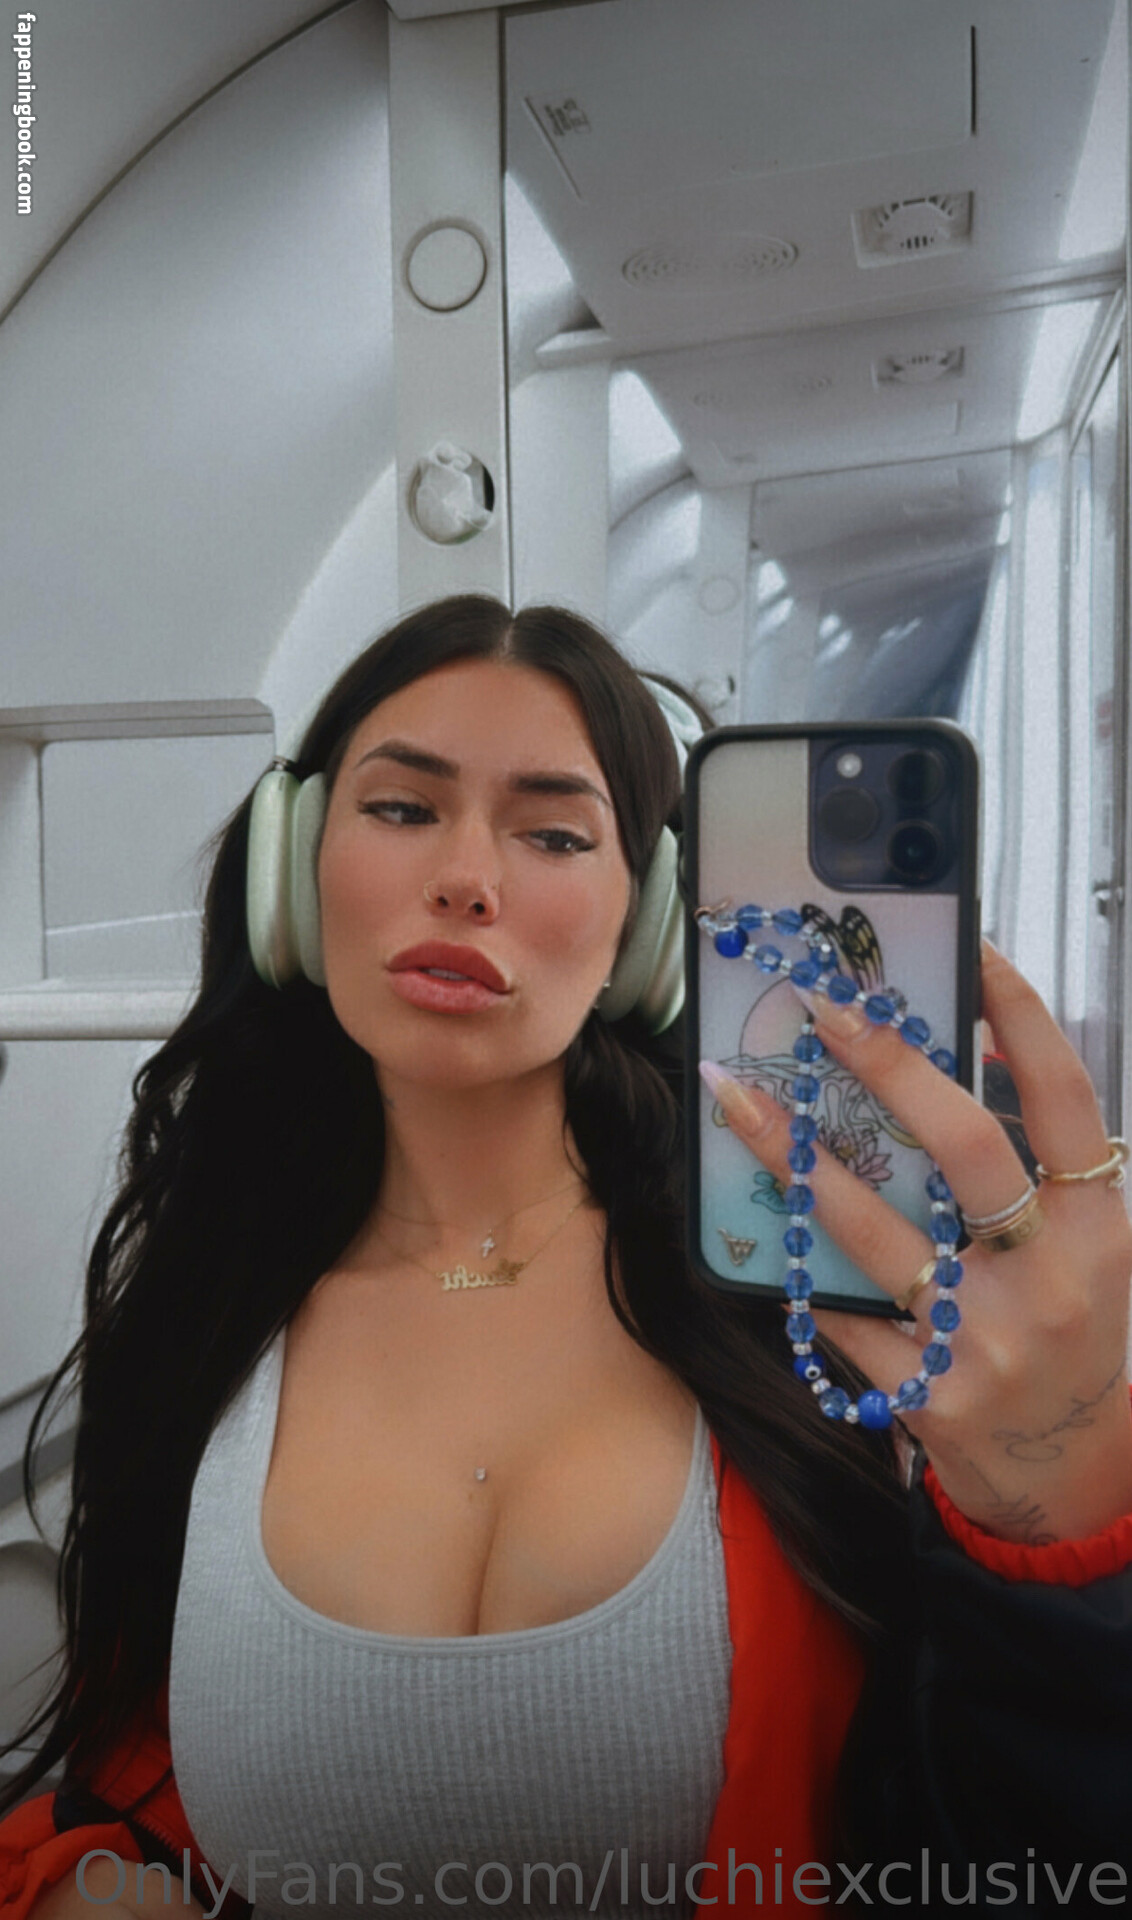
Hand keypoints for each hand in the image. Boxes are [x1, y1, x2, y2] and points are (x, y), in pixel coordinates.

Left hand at [702, 941, 1131, 1544]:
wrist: (1066, 1469)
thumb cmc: (1062, 1325)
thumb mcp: (1080, 1242)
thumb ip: (1033, 1159)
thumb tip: (962, 1044)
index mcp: (1100, 1225)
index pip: (1065, 1097)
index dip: (1019, 1015)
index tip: (966, 946)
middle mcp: (1050, 1277)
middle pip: (967, 1148)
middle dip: (891, 1068)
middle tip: (825, 1007)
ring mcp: (985, 1340)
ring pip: (876, 1231)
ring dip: (798, 1157)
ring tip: (737, 1094)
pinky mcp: (925, 1393)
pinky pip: (841, 1313)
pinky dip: (797, 1267)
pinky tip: (751, 1219)